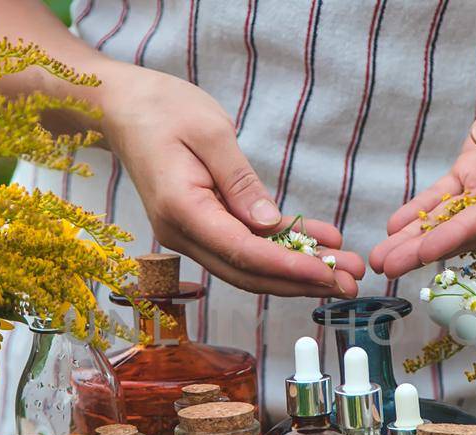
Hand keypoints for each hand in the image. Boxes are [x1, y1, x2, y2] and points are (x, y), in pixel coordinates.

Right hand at [93, 64, 362, 296]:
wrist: (124, 108)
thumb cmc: (162, 110)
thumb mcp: (210, 132)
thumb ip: (240, 181)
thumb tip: (270, 225)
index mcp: (181, 210)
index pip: (242, 252)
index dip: (288, 267)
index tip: (328, 273)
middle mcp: (182, 233)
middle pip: (248, 272)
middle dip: (301, 281)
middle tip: (351, 284)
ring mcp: (190, 234)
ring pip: (248, 267)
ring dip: (297, 272)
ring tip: (345, 270)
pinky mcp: (201, 227)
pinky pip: (244, 247)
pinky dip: (281, 249)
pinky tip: (320, 245)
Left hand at [369, 39, 475, 278]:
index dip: (460, 233)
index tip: (426, 250)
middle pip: (469, 228)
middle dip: (427, 248)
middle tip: (388, 267)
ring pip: (452, 219)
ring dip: (416, 239)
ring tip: (381, 260)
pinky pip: (446, 198)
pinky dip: (420, 211)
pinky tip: (394, 227)